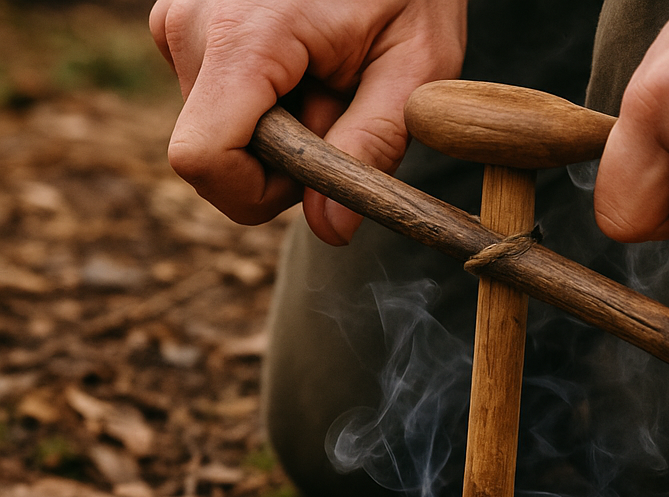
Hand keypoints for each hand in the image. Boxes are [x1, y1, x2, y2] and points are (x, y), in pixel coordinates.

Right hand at [150, 0, 466, 242]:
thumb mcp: (415, 67)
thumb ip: (371, 149)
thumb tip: (330, 229)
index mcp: (245, 37)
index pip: (204, 162)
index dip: (258, 194)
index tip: (313, 174)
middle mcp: (191, 26)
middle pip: (214, 157)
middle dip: (279, 163)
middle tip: (338, 107)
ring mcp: (179, 22)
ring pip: (215, 134)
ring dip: (277, 132)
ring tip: (324, 76)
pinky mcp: (183, 26)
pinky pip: (215, 105)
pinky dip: (263, 106)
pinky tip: (302, 65)